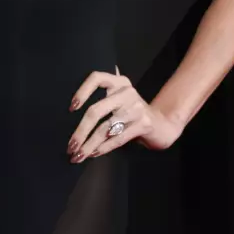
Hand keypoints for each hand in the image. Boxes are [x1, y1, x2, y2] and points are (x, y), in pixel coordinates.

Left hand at [67, 71, 182, 160]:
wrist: (162, 124)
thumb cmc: (132, 114)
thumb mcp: (118, 100)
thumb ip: (101, 100)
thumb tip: (71, 113)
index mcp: (118, 82)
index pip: (96, 78)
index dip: (82, 92)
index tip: (71, 108)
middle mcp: (127, 91)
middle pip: (96, 110)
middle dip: (80, 131)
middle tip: (70, 146)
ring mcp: (137, 107)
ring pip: (105, 129)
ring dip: (89, 145)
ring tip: (78, 155)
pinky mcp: (144, 123)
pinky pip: (118, 138)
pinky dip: (103, 148)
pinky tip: (94, 154)